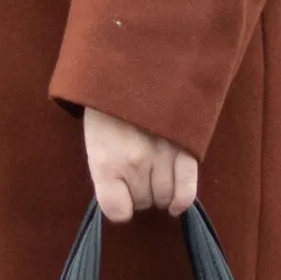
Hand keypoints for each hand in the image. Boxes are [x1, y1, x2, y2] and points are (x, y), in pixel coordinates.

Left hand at [82, 106, 198, 223]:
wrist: (130, 69)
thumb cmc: (107, 109)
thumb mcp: (94, 142)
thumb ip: (108, 175)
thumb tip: (125, 204)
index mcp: (104, 161)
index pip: (117, 210)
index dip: (120, 205)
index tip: (120, 195)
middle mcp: (133, 163)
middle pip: (143, 202)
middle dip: (140, 192)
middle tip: (137, 171)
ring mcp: (161, 156)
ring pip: (164, 197)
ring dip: (160, 192)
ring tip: (155, 172)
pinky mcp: (183, 148)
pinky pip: (186, 189)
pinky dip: (181, 201)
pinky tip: (176, 205)